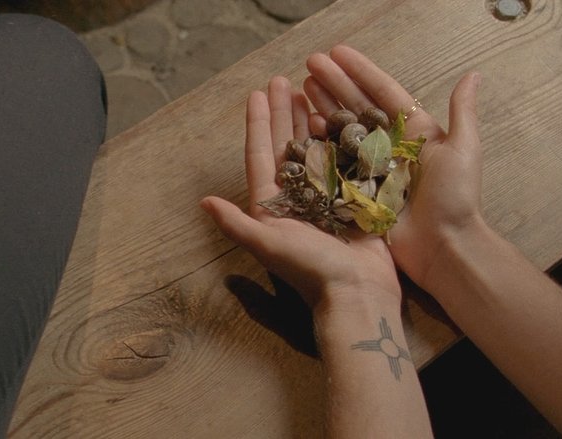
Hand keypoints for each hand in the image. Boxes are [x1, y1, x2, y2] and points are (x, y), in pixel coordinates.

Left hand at [201, 76, 400, 312]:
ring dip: (310, 121)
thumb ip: (238, 223)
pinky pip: (344, 161)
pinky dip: (341, 139)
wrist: (358, 293)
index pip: (261, 155)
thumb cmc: (311, 269)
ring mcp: (326, 197)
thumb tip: (203, 201)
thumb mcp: (269, 244)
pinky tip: (340, 118)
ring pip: (315, 149)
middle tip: (284, 80)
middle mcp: (297, 198)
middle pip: (287, 145)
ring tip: (311, 92)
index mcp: (273, 205)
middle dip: (283, 114)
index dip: (257, 124)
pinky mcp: (352, 199)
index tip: (256, 93)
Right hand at [303, 45, 483, 289]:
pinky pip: (336, 161)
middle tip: (309, 63)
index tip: (336, 52)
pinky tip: (305, 125)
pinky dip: (321, 143)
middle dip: (334, 84)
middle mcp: (391, 146)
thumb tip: (472, 75)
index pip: (383, 92)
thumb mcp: (462, 150)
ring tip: (301, 87)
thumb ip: (462, 113)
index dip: (360, 71)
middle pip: (358, 106)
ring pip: (344, 129)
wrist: (443, 247)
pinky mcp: (359, 189)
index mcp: (415, 132)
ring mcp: (373, 167)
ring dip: (323, 107)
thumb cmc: (455, 199)